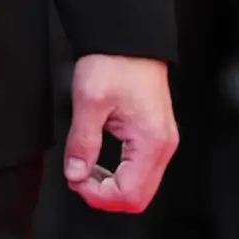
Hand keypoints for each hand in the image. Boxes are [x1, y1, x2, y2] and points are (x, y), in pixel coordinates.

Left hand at [65, 54, 176, 214]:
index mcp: (151, 141)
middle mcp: (163, 145)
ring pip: (141, 187)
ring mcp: (162, 142)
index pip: (129, 194)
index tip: (75, 180)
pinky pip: (141, 171)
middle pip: (138, 198)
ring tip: (86, 169)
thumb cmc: (115, 62)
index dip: (97, 195)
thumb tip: (75, 173)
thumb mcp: (89, 102)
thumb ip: (82, 143)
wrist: (130, 40)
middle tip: (79, 178)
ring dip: (111, 187)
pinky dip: (119, 176)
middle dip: (105, 196)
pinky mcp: (156, 136)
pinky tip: (100, 163)